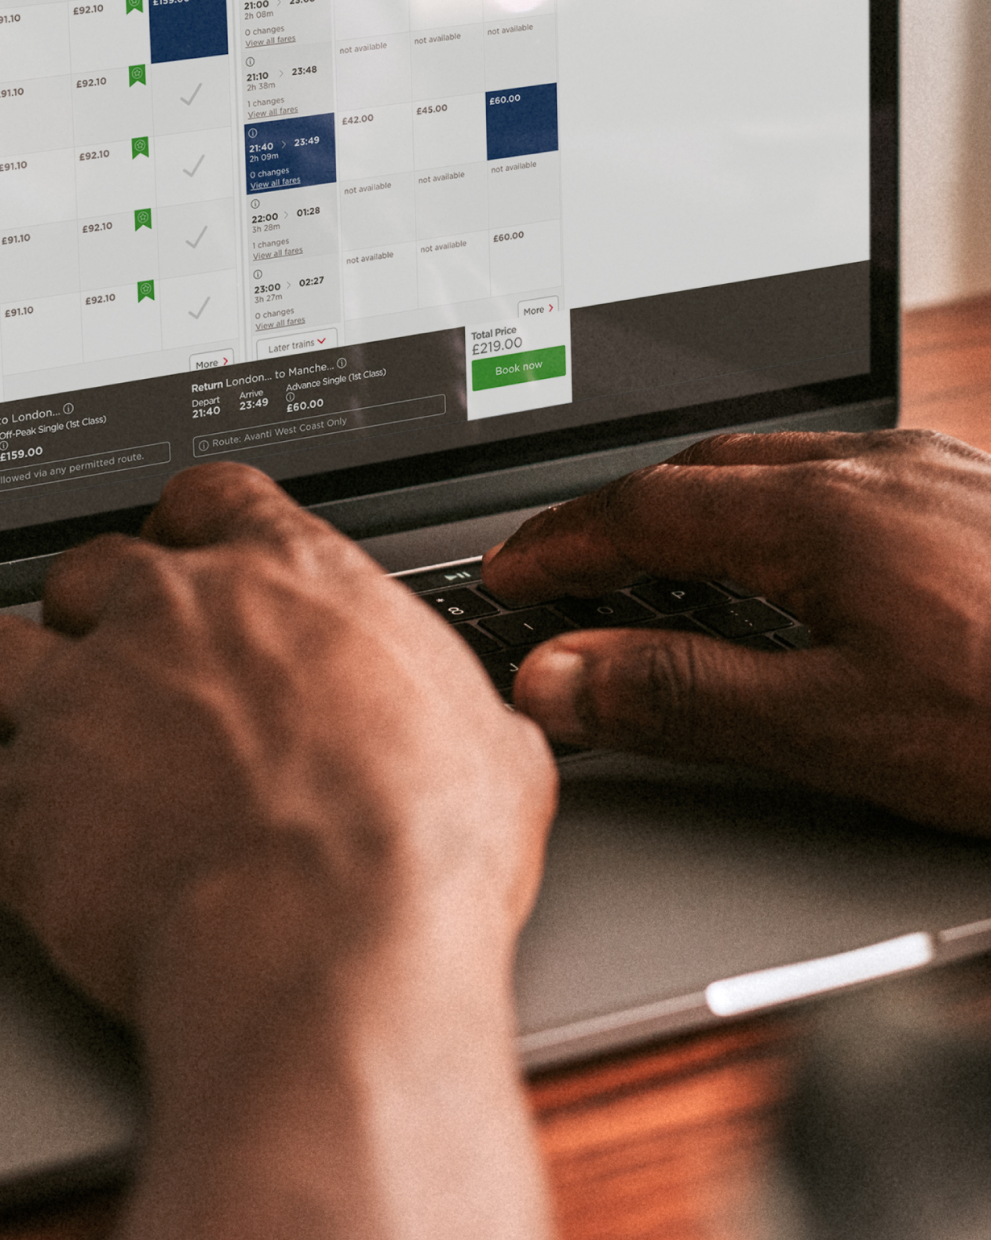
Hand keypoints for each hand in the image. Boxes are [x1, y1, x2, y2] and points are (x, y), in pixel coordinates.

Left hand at [0, 463, 556, 1239]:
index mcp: (295, 578)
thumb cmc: (417, 839)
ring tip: (67, 737)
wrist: (322, 940)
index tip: (206, 561)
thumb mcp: (494, 741)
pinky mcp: (18, 809)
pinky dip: (13, 806)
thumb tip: (492, 728)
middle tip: (142, 666)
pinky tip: (55, 840)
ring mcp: (82, 706)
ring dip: (32, 684)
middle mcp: (174, 618)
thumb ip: (455, 707)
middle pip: (94, 565)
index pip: (216, 498)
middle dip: (108, 608)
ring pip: (5, 652)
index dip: (203, 530)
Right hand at [485, 429, 990, 839]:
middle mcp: (888, 466)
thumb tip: (568, 675)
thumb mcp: (845, 729)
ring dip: (712, 509)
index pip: (650, 509)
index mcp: (830, 511)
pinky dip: (792, 514)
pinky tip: (813, 568)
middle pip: (714, 470)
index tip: (511, 576)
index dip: (563, 545)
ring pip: (790, 467)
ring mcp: (952, 471)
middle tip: (570, 574)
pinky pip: (859, 480)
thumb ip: (693, 697)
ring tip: (671, 570)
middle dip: (626, 518)